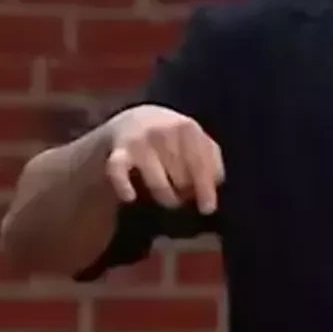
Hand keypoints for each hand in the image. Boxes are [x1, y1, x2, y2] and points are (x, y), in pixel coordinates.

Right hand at [104, 105, 224, 213]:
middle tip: (183, 196)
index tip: (208, 209)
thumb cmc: (171, 138)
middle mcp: (162, 131)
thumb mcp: (194, 139)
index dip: (205, 188)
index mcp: (187, 128)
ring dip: (165, 197)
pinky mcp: (117, 154)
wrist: (130, 122)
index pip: (200, 164)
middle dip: (184, 192)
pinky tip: (130, 197)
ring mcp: (138, 142)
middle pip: (182, 178)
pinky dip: (124, 187)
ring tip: (168, 200)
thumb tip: (215, 184)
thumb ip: (210, 159)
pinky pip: (118, 174)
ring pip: (158, 183)